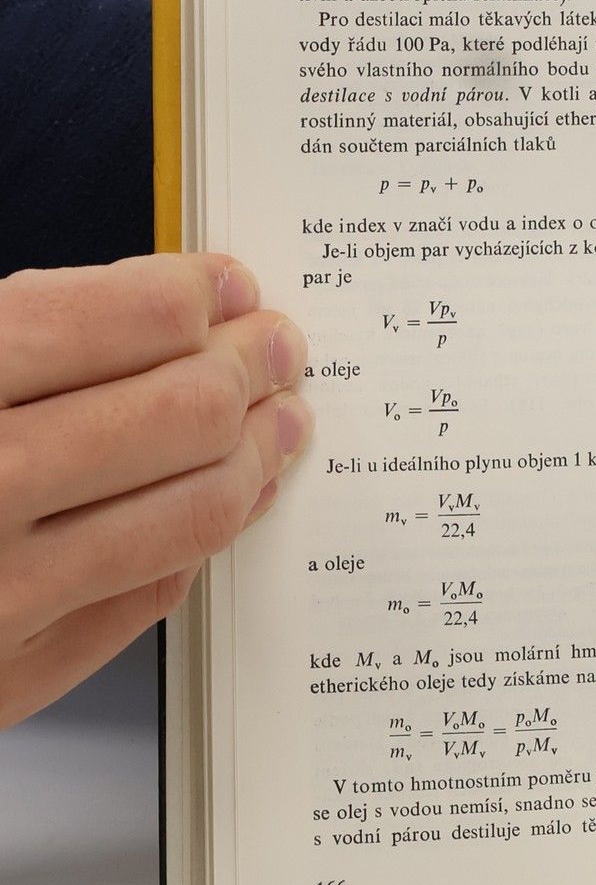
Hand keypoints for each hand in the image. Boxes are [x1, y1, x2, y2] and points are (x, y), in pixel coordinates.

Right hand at [0, 254, 310, 727]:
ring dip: (253, 457)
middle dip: (246, 369)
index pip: (111, 320)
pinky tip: (214, 508)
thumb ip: (8, 333)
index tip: (225, 285)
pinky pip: (142, 599)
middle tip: (276, 346)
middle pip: (174, 413)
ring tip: (278, 422)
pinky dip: (196, 543)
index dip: (190, 294)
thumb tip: (154, 305)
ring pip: (187, 513)